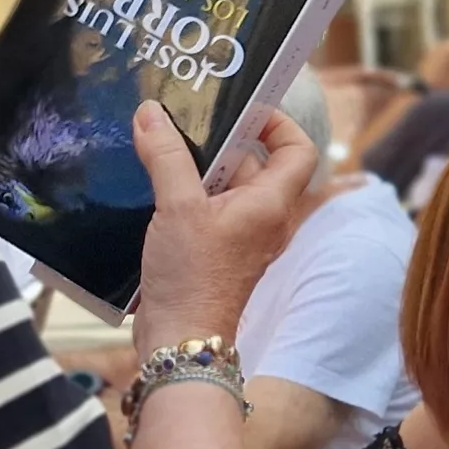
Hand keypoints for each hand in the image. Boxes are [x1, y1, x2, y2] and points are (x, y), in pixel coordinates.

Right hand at [129, 100, 316, 349]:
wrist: (181, 341)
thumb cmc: (193, 278)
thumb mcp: (178, 208)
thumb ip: (166, 156)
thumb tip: (151, 112)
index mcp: (270, 203)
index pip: (298, 150)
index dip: (278, 123)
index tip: (243, 108)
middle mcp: (261, 218)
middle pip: (251, 163)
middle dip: (217, 141)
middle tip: (181, 119)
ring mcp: (237, 237)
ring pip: (222, 187)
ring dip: (193, 168)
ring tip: (158, 146)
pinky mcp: (213, 252)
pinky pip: (204, 211)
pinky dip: (182, 195)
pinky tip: (149, 186)